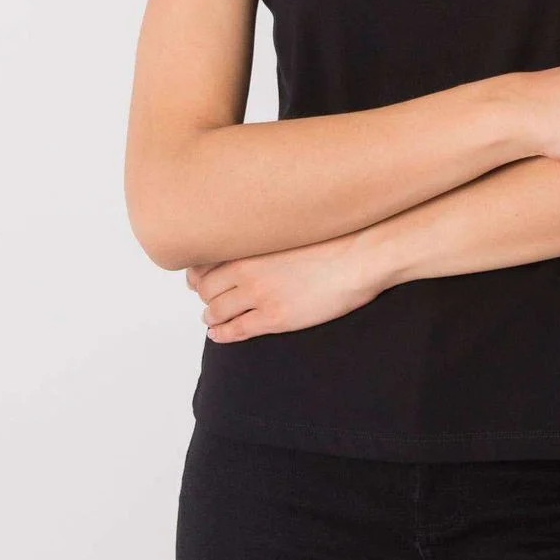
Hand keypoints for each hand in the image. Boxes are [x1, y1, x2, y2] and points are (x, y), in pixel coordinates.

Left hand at [185, 228, 382, 342]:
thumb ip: (268, 232)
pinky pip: (236, 329)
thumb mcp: (291, 226)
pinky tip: (217, 334)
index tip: (198, 275)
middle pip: (206, 287)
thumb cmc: (336, 237)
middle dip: (203, 294)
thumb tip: (259, 234)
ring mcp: (259, 295)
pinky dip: (221, 334)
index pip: (206, 259)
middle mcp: (247, 268)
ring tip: (210, 317)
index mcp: (251, 244)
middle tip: (204, 297)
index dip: (199, 270)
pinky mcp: (273, 317)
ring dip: (210, 315)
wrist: (360, 256)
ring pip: (216, 310)